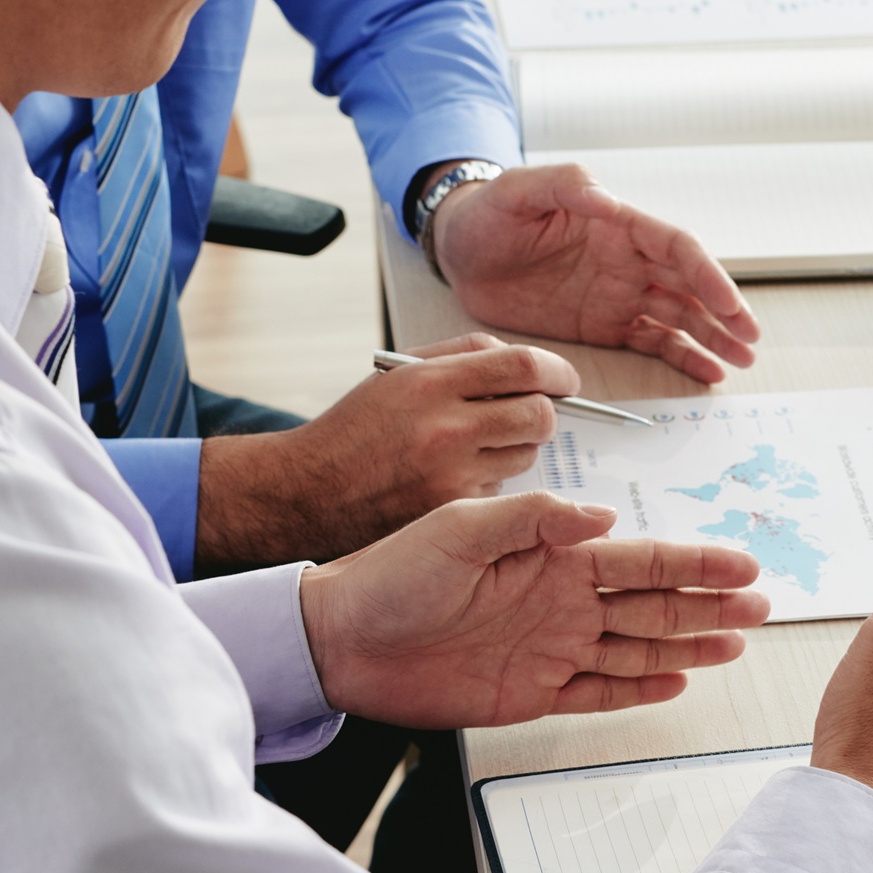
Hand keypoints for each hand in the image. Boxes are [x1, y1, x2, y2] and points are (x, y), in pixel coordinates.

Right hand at [194, 335, 577, 571]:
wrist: (307, 493)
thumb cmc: (356, 429)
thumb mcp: (398, 375)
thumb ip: (462, 357)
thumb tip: (524, 363)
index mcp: (429, 383)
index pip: (522, 366)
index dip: (557, 371)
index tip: (565, 380)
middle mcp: (444, 429)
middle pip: (538, 416)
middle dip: (546, 413)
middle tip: (532, 415)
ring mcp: (450, 476)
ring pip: (524, 457)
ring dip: (517, 448)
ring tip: (479, 446)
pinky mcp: (451, 515)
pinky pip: (499, 491)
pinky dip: (490, 482)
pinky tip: (456, 479)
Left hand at [297, 492, 769, 728]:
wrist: (340, 639)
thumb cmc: (390, 575)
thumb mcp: (462, 527)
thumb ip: (536, 518)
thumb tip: (604, 515)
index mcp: (551, 555)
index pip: (640, 558)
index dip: (694, 562)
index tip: (741, 564)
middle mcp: (561, 600)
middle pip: (653, 604)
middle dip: (709, 604)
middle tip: (760, 605)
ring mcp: (550, 648)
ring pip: (638, 649)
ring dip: (689, 645)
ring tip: (736, 642)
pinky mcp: (531, 693)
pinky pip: (599, 692)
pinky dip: (640, 689)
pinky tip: (677, 681)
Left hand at [431, 163, 760, 382]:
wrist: (460, 252)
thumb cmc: (490, 214)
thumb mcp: (519, 191)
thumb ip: (565, 187)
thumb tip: (608, 201)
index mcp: (619, 223)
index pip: (677, 248)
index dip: (707, 275)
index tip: (729, 304)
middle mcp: (629, 260)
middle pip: (690, 287)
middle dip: (724, 313)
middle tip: (750, 340)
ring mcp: (620, 295)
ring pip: (679, 318)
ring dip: (713, 338)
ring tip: (742, 362)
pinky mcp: (604, 325)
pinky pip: (652, 342)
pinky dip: (681, 357)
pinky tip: (707, 373)